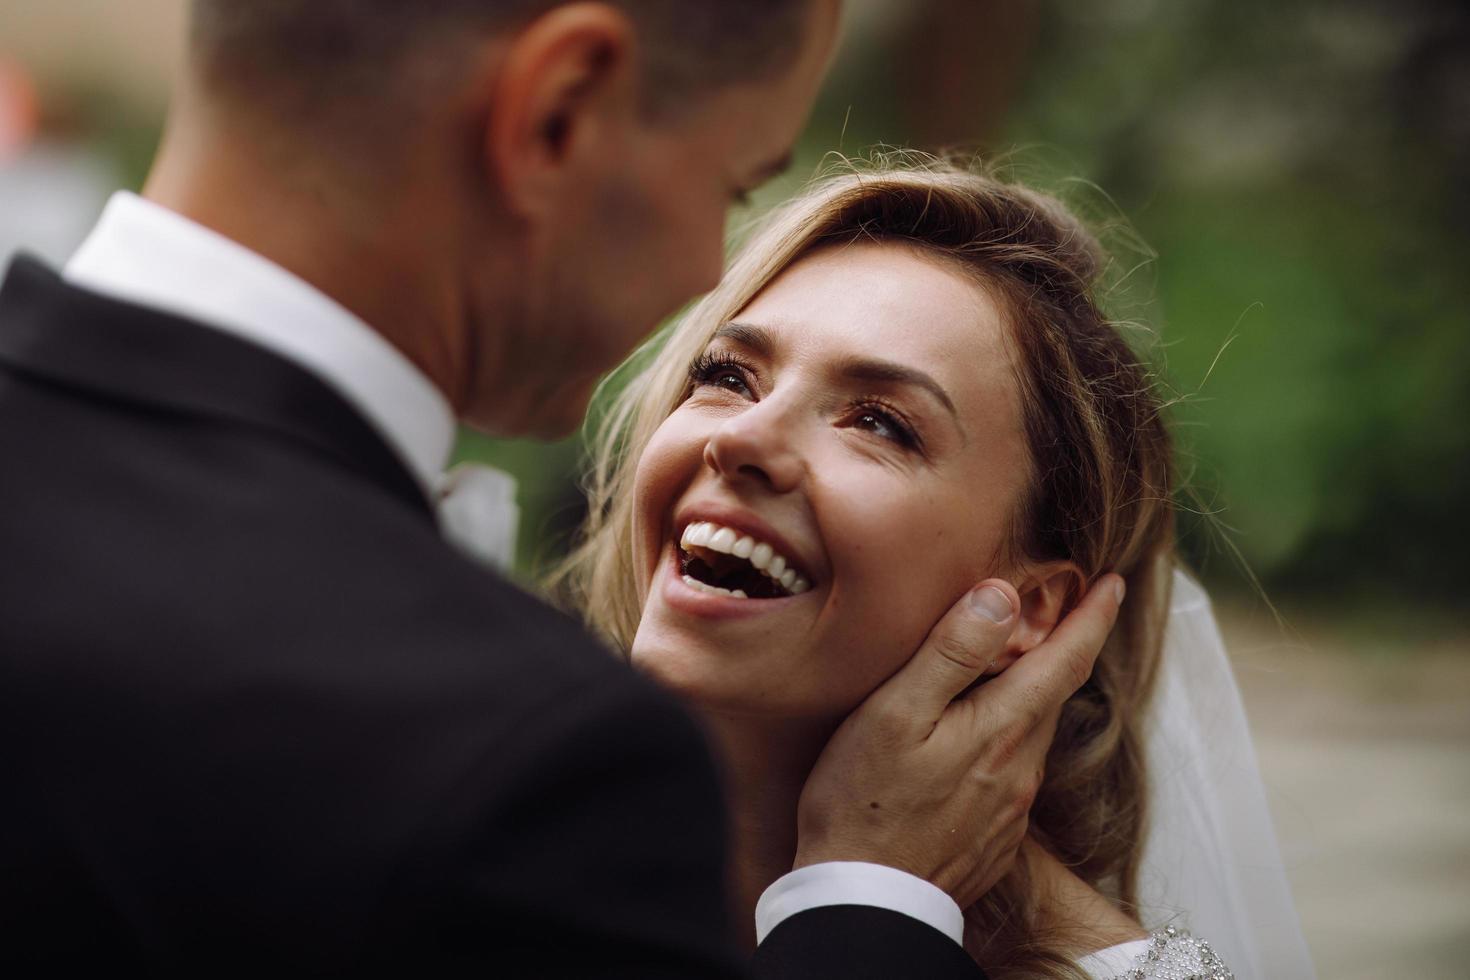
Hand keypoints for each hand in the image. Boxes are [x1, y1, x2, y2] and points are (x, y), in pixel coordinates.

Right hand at [792, 574, 1124, 907]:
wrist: (863, 904)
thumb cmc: (862, 802)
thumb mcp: (894, 712)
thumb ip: (951, 653)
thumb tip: (1002, 596)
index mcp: (1001, 729)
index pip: (1066, 660)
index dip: (1093, 617)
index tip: (1113, 584)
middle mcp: (1020, 770)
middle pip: (1052, 697)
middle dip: (1061, 653)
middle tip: (1059, 613)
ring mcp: (1010, 810)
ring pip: (1030, 736)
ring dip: (1030, 700)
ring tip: (1008, 672)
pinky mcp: (993, 839)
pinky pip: (1010, 775)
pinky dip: (1004, 744)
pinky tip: (971, 744)